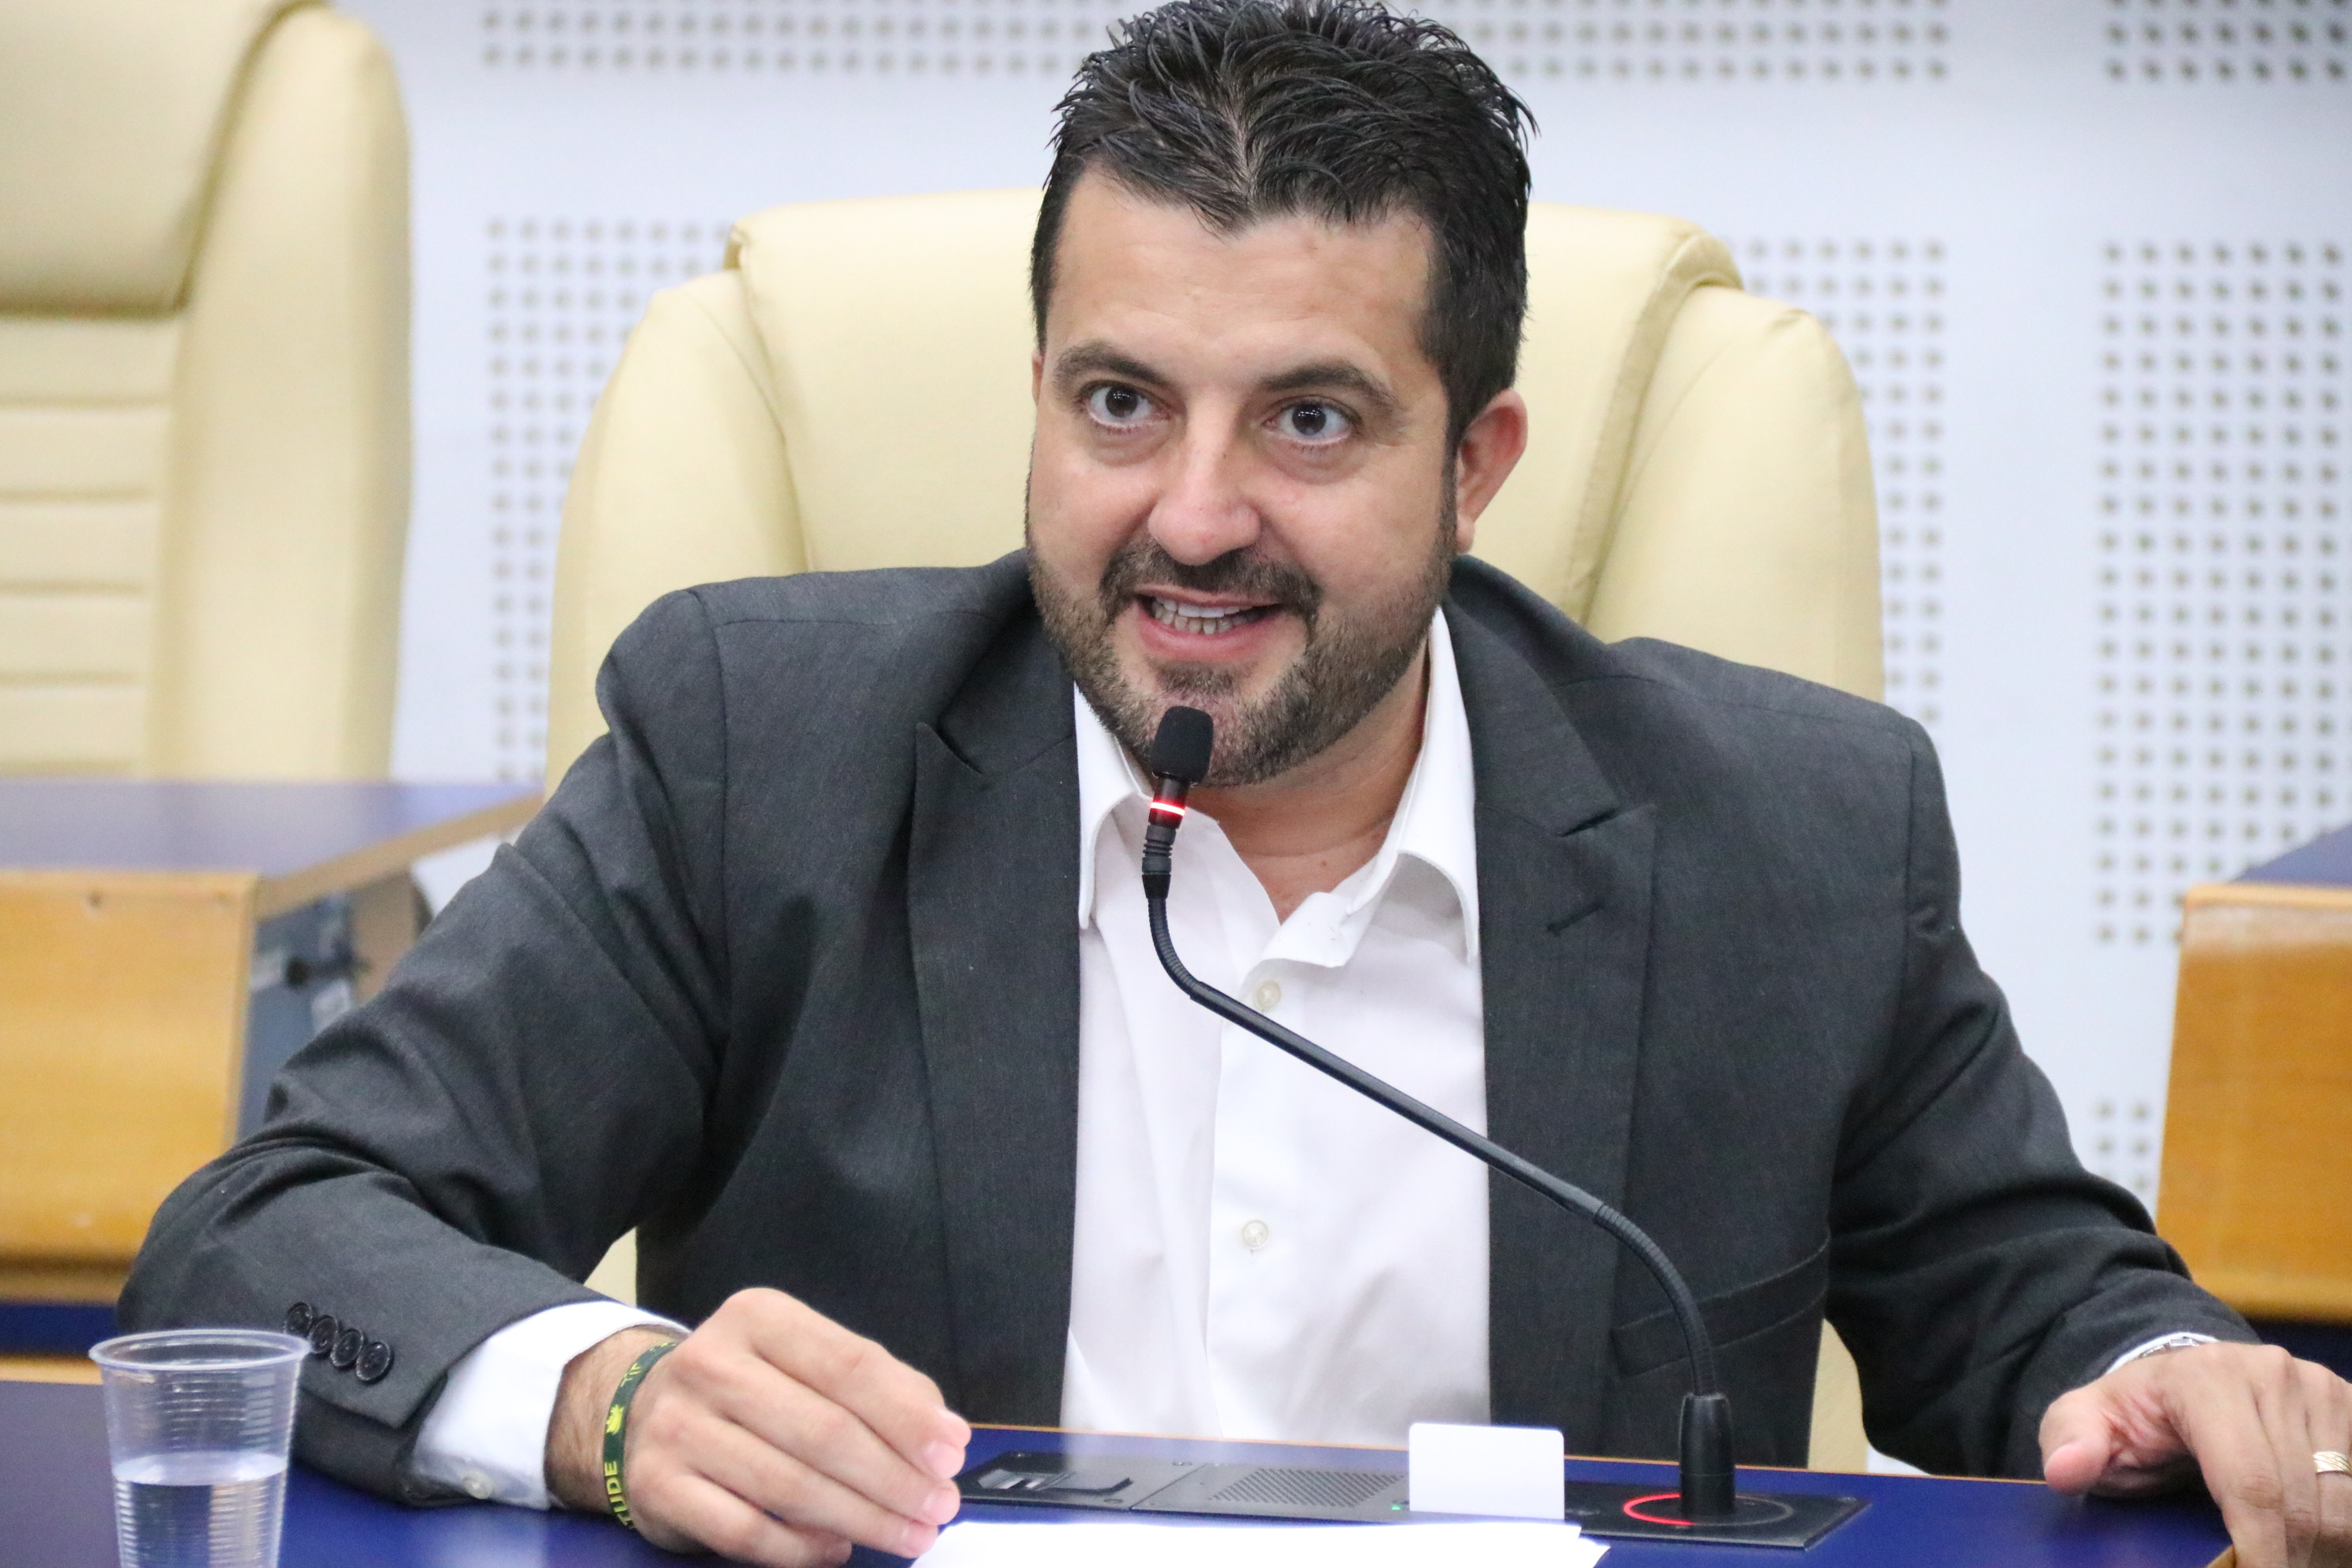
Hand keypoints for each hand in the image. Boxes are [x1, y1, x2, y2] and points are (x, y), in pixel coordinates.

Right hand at [548, 1289, 970, 1565]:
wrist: (640, 1414)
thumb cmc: (751, 1387)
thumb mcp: (806, 1361)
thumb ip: (878, 1386)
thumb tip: (943, 1434)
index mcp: (759, 1316)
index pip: (849, 1366)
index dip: (908, 1416)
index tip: (951, 1455)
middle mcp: (711, 1362)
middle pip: (824, 1431)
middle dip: (894, 1478)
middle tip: (939, 1509)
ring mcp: (676, 1426)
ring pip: (789, 1485)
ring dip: (862, 1518)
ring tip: (908, 1535)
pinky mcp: (657, 1487)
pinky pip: (745, 1531)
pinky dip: (800, 1548)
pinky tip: (837, 1548)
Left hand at [2041, 1341, 2351, 1567]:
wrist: (2178, 1378)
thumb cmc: (2133, 1413)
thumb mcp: (2086, 1422)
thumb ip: (2070, 1443)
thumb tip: (2066, 1470)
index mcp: (2207, 1378)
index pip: (2250, 1482)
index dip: (2261, 1548)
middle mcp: (2271, 1374)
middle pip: (2302, 1499)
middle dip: (2291, 1558)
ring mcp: (2318, 1388)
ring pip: (2343, 1497)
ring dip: (2323, 1550)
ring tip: (2288, 1565)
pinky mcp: (2347, 1407)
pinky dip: (2342, 1527)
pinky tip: (2315, 1549)